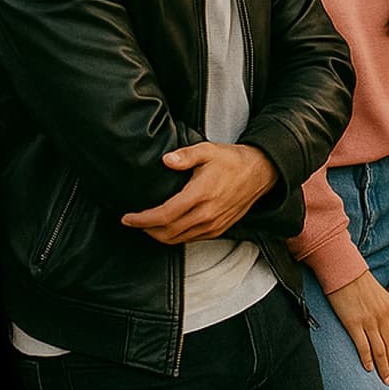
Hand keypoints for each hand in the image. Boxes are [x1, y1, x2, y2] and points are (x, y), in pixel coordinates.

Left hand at [120, 142, 276, 242]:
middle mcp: (207, 214)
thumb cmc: (233, 160)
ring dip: (159, 235)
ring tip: (148, 225)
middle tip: (134, 221)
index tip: (128, 218)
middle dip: (146, 229)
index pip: (164, 215)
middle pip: (167, 232)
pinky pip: (191, 239)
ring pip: (178, 239)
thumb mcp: (208, 150)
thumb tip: (166, 160)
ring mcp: (214, 224)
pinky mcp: (219, 229)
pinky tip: (169, 227)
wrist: (260, 172)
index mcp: (201, 194)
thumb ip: (185, 155)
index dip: (142, 219)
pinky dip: (176, 237)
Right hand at [327, 270, 388, 384]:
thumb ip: (386, 310)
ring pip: (380, 350)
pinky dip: (367, 360)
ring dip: (382, 367)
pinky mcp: (354, 324)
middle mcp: (384, 316)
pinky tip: (367, 369)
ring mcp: (369, 321)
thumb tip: (386, 326)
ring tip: (383, 380)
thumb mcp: (381, 294)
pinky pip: (363, 346)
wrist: (345, 271)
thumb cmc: (361, 282)